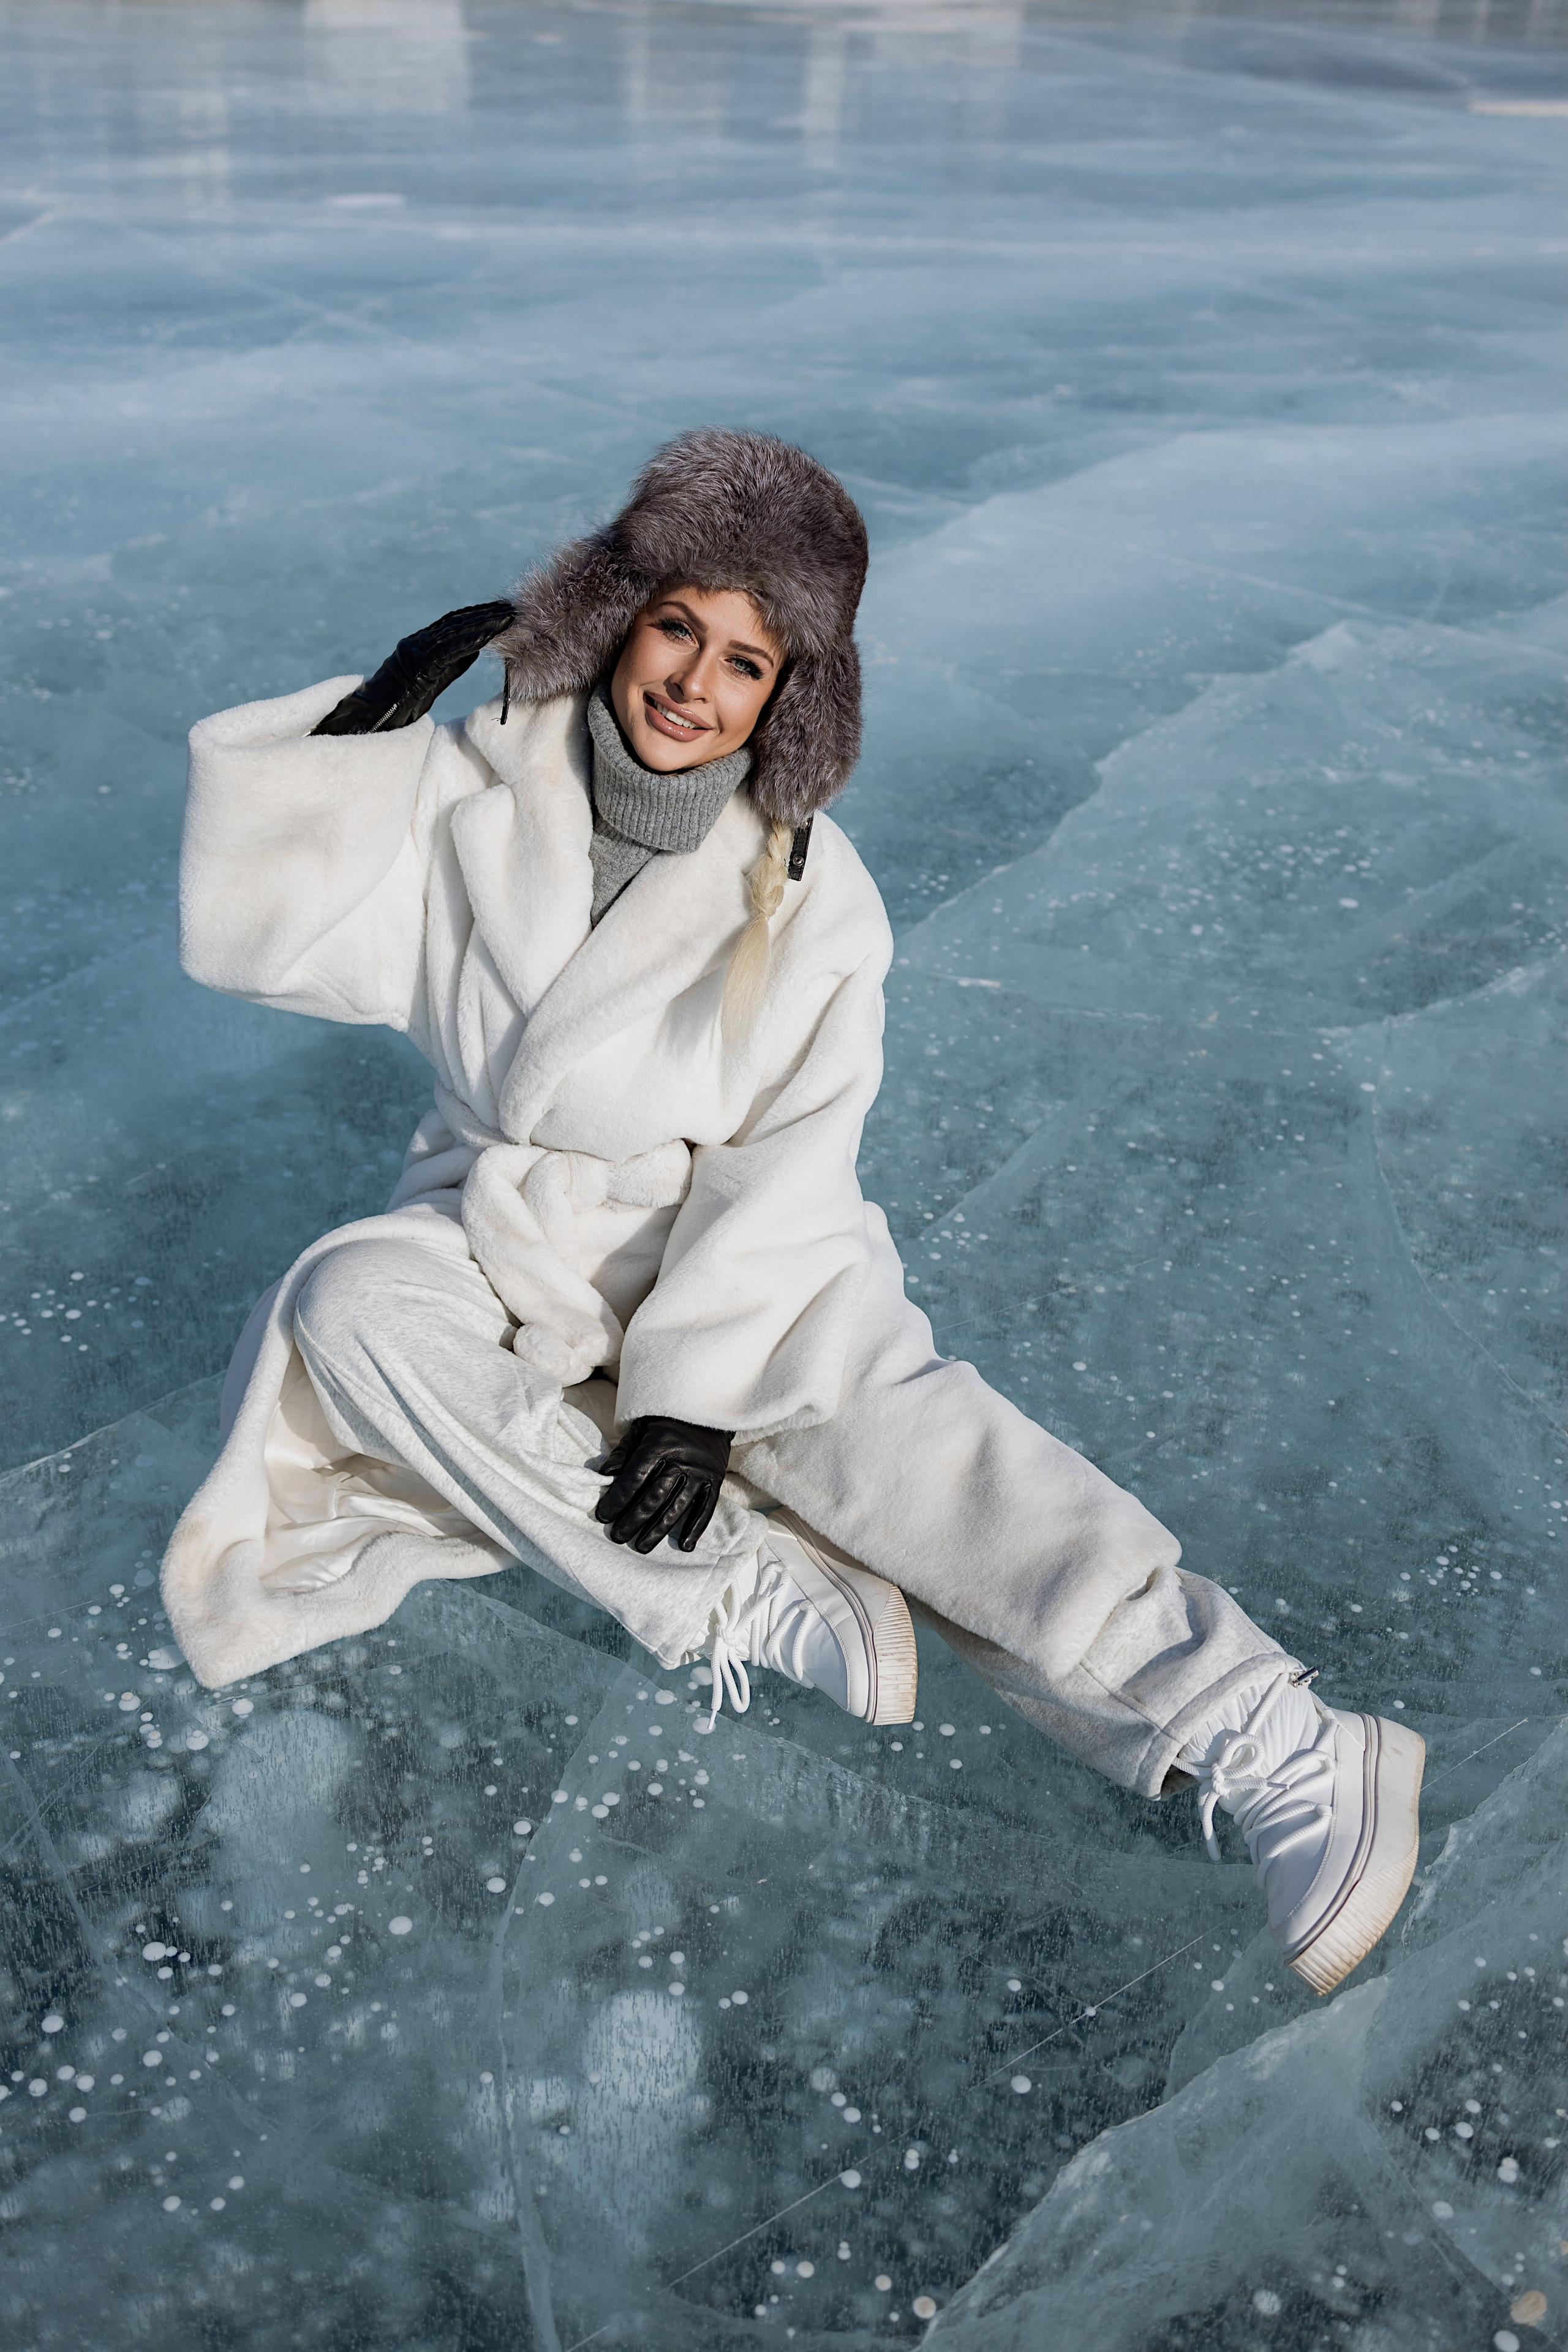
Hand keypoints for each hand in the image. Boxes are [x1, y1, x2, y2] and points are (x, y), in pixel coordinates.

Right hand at [311, 600, 514, 735]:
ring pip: (453, 632)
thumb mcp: (434, 678)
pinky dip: (469, 642)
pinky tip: (488, 637)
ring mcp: (415, 650)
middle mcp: (417, 641)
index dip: (479, 616)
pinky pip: (447, 650)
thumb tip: (476, 647)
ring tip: (507, 619)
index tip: (502, 611)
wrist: (374, 716)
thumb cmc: (401, 704)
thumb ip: (453, 662)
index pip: (454, 625)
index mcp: (421, 644)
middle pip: (456, 623)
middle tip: (511, 608)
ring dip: (483, 625)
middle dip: (485, 615)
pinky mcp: (417, 664)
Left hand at [595, 1416, 733, 1553]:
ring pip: (677, 1507)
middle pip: (654, 1497)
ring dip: (658, 1530)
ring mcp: (700, 1472)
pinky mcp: (715, 1480)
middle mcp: (681, 1460)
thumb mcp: (641, 1427)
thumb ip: (623, 1451)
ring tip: (642, 1546)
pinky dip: (695, 1528)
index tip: (603, 1516)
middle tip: (618, 1537)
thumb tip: (603, 1476)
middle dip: (633, 1520)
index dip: (617, 1499)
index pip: (634, 1478)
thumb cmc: (667, 1420)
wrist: (708, 1410)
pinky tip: (685, 1546)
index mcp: (658, 1445)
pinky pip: (706, 1508)